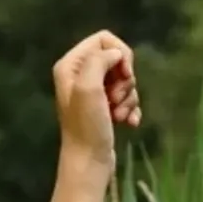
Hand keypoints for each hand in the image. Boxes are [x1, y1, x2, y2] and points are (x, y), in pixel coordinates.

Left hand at [53, 30, 140, 160]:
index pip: (104, 39)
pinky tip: (128, 123)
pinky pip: (128, 98)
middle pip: (117, 59)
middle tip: (116, 99)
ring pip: (125, 80)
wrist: (89, 163)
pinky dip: (131, 109)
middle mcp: (80, 75)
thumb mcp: (88, 87)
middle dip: (125, 80)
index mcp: (70, 65)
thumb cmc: (86, 126)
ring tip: (118, 115)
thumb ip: (99, 61)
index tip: (125, 74)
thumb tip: (117, 55)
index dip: (120, 54)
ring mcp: (94, 93)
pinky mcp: (106, 108)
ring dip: (128, 98)